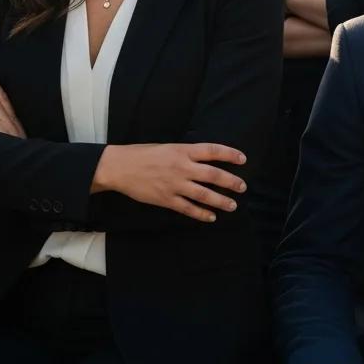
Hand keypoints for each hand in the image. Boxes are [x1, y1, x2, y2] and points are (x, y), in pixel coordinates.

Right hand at [91, 142, 247, 222]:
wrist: (120, 167)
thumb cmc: (142, 154)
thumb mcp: (167, 147)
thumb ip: (185, 153)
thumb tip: (204, 160)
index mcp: (182, 150)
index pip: (212, 151)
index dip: (230, 154)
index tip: (243, 159)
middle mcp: (182, 167)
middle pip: (213, 175)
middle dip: (231, 182)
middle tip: (242, 187)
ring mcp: (175, 185)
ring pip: (204, 195)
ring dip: (221, 201)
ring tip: (232, 205)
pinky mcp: (166, 200)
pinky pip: (188, 209)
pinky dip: (201, 214)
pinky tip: (211, 217)